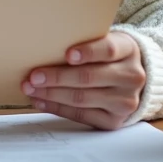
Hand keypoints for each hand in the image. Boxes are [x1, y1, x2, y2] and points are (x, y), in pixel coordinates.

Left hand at [21, 31, 145, 130]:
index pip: (108, 50)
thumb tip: (46, 46)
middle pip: (89, 77)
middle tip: (34, 76)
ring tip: (31, 89)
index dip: (88, 52)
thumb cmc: (108, 55)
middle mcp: (131, 77)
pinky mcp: (114, 121)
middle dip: (57, 77)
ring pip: (82, 99)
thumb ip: (84, 41)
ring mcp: (124, 102)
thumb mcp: (104, 41)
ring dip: (52, 94)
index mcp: (128, 50)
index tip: (67, 54)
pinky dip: (57, 108)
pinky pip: (81, 115)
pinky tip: (42, 101)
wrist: (131, 78)